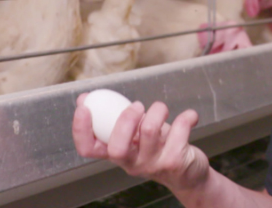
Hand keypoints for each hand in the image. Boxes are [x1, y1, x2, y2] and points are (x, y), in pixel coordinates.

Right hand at [72, 94, 210, 192]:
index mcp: (117, 154)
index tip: (84, 106)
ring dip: (158, 109)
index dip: (81, 129)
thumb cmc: (158, 147)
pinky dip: (187, 116)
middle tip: (137, 105)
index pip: (89, 149)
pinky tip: (190, 117)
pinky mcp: (175, 161)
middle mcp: (131, 163)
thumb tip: (85, 98)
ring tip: (161, 109)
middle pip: (117, 148)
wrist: (188, 173)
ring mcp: (153, 164)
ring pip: (150, 130)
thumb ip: (114, 117)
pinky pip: (179, 129)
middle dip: (126, 119)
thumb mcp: (133, 134)